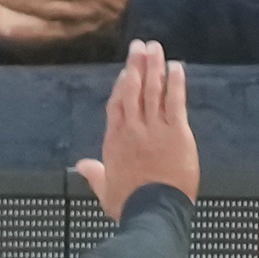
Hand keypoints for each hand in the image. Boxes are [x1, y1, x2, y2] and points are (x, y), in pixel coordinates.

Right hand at [73, 42, 195, 218]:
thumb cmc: (129, 204)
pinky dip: (176, 83)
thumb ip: (95, 174)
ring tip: (155, 48)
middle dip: (137, 66)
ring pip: (153, 90)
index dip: (122, 86)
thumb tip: (82, 165)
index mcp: (115, 140)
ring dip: (154, 67)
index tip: (127, 71)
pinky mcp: (176, 132)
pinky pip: (175, 102)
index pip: (117, 105)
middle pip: (134, 90)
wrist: (153, 211)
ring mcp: (155, 128)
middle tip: (140, 46)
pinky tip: (177, 67)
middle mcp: (133, 129)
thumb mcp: (105, 190)